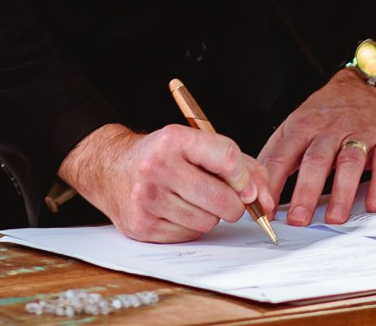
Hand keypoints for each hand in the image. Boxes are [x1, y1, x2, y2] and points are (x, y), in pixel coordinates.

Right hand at [60, 123, 274, 242]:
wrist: (110, 168)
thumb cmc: (162, 155)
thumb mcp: (196, 144)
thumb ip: (238, 164)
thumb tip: (265, 198)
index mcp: (174, 139)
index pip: (227, 158)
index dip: (245, 177)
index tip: (247, 186)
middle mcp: (158, 167)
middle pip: (222, 199)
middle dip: (234, 204)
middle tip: (228, 199)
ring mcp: (148, 199)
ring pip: (208, 222)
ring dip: (210, 215)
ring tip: (195, 200)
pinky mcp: (142, 226)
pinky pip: (188, 236)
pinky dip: (191, 226)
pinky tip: (178, 210)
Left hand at [259, 70, 375, 227]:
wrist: (367, 85)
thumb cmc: (328, 111)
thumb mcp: (296, 123)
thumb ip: (276, 152)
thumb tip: (255, 186)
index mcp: (303, 127)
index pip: (282, 157)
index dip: (272, 184)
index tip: (266, 210)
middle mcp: (330, 130)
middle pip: (315, 161)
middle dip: (305, 192)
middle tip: (298, 220)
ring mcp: (359, 134)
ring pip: (349, 163)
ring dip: (341, 192)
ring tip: (334, 219)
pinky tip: (374, 204)